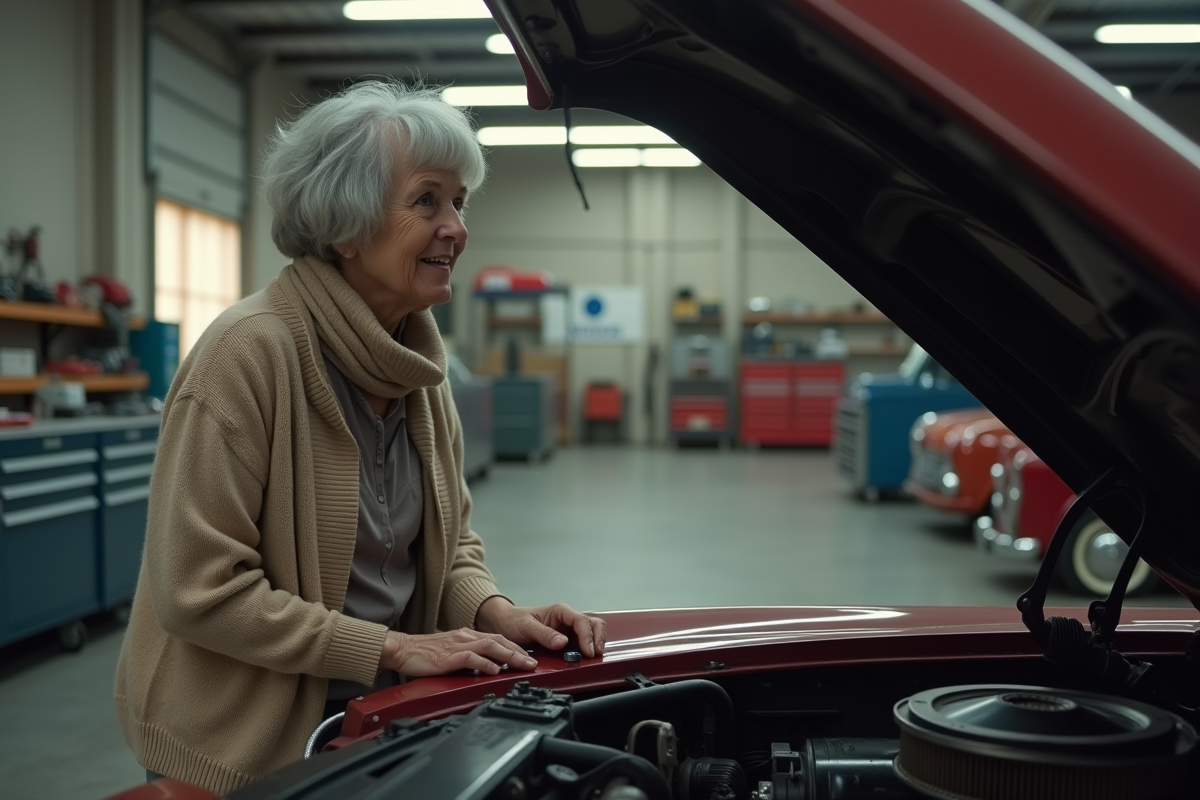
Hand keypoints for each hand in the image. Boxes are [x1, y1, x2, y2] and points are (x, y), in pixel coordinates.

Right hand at [378, 628, 536, 676]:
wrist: (401, 649)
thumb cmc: (424, 653)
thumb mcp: (452, 652)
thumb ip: (470, 657)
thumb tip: (489, 667)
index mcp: (467, 635)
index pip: (498, 638)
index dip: (516, 648)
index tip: (529, 657)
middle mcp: (465, 637)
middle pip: (499, 640)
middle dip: (519, 652)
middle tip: (534, 664)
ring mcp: (457, 645)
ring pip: (490, 646)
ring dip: (509, 656)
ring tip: (523, 666)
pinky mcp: (448, 656)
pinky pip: (471, 657)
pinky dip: (486, 663)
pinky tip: (495, 670)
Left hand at [475, 597, 607, 657]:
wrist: (505, 623)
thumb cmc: (514, 620)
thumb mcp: (526, 627)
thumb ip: (544, 634)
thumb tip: (563, 642)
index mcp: (560, 611)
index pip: (581, 620)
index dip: (587, 636)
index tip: (587, 651)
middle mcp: (568, 619)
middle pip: (593, 624)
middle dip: (598, 638)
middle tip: (595, 655)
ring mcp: (568, 630)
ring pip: (592, 633)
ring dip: (595, 644)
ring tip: (592, 659)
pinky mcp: (566, 640)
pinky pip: (582, 643)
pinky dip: (587, 650)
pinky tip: (584, 659)